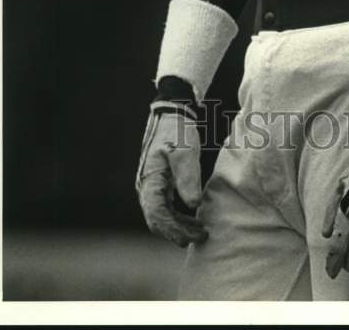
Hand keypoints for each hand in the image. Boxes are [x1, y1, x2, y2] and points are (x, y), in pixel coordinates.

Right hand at [135, 101, 207, 246]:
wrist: (172, 112)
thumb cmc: (177, 130)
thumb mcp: (184, 151)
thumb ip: (188, 177)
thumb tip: (193, 205)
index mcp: (149, 181)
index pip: (157, 216)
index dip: (173, 230)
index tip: (192, 236)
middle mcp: (146, 187)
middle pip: (157, 221)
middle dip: (177, 232)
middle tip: (202, 236)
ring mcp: (152, 186)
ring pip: (161, 216)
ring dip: (179, 226)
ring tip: (201, 231)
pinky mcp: (160, 183)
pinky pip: (166, 208)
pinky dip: (179, 217)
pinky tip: (194, 218)